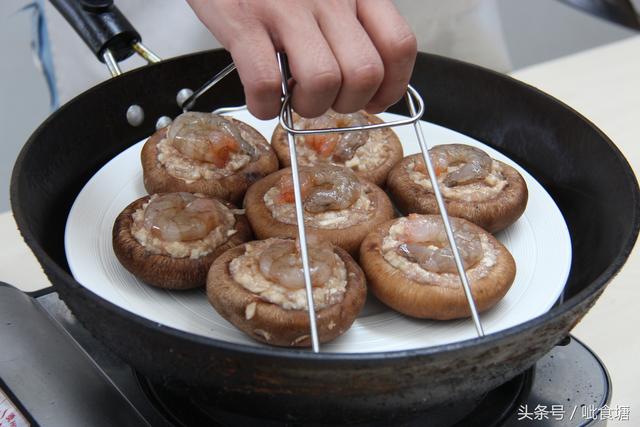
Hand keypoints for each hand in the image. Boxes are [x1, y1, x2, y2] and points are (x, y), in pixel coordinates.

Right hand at [187, 0, 416, 118]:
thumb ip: (350, 23)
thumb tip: (365, 78)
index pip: (398, 45)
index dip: (392, 86)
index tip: (375, 100)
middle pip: (364, 73)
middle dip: (348, 104)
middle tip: (327, 100)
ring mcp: (285, 9)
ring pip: (322, 81)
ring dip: (308, 106)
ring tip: (293, 98)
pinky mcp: (244, 21)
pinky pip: (265, 82)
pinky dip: (265, 105)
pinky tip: (263, 100)